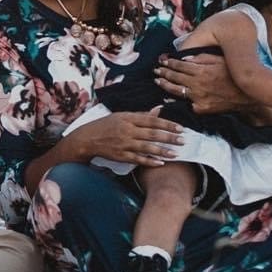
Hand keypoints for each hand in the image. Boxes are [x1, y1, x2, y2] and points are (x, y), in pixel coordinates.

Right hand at [63, 107, 183, 167]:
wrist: (87, 138)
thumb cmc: (106, 125)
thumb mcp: (122, 116)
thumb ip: (141, 114)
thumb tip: (159, 109)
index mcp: (128, 118)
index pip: (152, 120)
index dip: (167, 124)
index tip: (180, 128)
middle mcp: (127, 130)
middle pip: (152, 134)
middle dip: (169, 137)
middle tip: (183, 140)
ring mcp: (124, 144)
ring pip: (147, 148)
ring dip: (162, 151)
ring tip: (175, 154)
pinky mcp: (121, 155)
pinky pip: (138, 159)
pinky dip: (149, 161)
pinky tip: (160, 163)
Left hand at [154, 53, 251, 114]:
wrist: (247, 97)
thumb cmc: (234, 75)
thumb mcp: (220, 60)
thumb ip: (201, 58)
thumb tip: (184, 58)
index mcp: (201, 70)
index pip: (180, 65)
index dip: (169, 62)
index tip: (162, 61)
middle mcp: (197, 84)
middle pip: (175, 77)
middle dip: (163, 72)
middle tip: (155, 70)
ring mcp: (198, 97)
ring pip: (176, 91)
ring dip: (165, 85)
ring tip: (158, 81)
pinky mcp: (201, 108)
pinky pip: (185, 104)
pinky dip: (176, 101)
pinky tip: (167, 98)